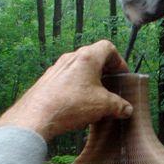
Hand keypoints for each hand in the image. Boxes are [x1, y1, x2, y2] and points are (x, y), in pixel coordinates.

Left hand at [0, 40, 132, 140]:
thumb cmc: (71, 104)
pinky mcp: (47, 81)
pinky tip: (79, 106)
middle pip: (93, 58)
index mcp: (87, 57)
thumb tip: (127, 109)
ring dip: (90, 81)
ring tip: (96, 99)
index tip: (121, 76)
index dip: (119, 61)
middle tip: (112, 88)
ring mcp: (57, 69)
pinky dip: (77, 88)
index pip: (108, 48)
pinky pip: (67, 80)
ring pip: (79, 70)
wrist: (37, 116)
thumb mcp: (103, 105)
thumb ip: (118, 105)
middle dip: (105, 73)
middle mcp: (71, 58)